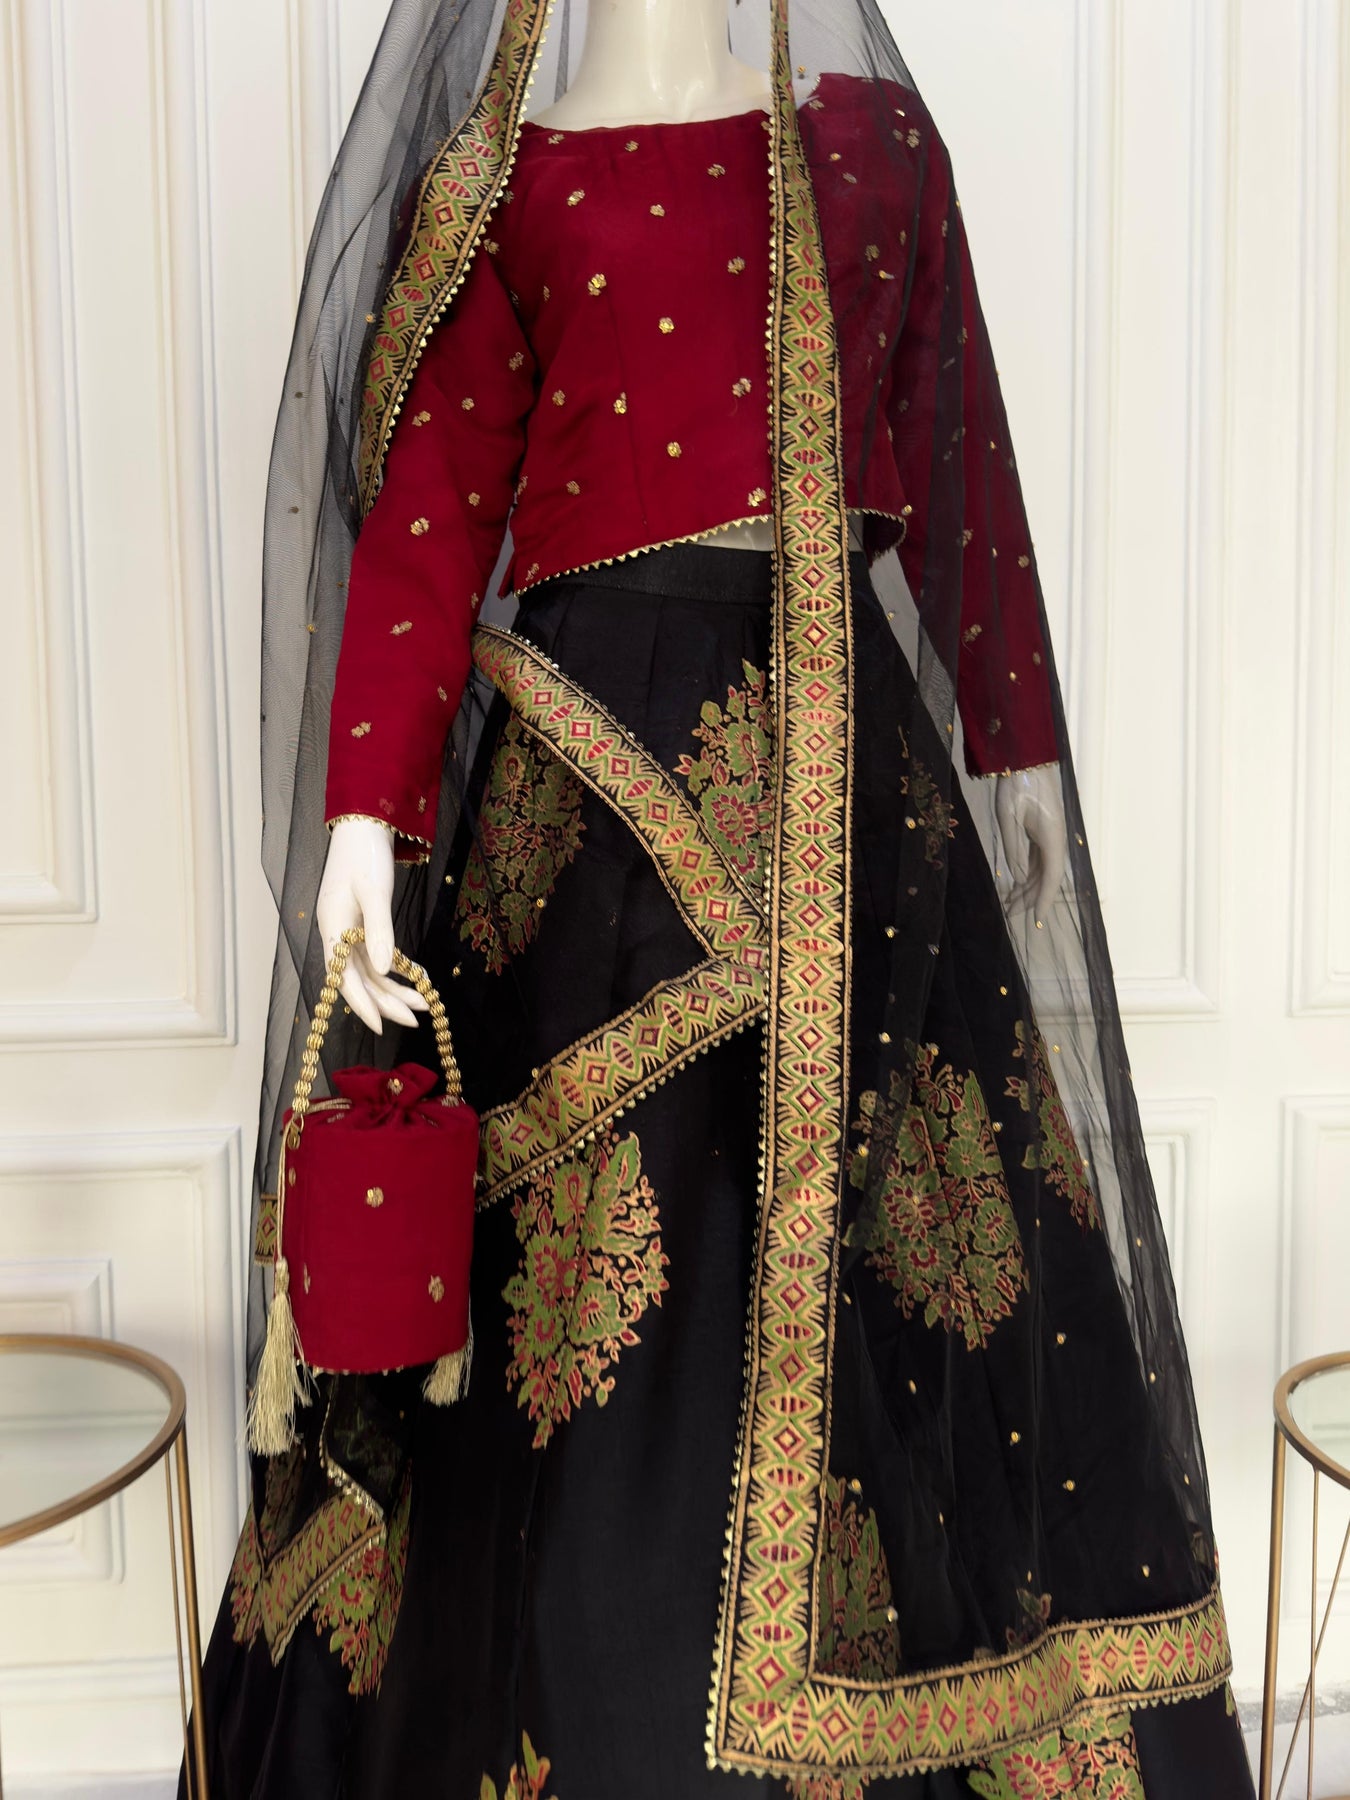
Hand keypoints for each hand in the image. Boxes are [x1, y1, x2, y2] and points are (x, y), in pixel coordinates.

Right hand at [314, 817, 430, 1033]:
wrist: (364, 826)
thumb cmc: (364, 855)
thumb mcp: (374, 891)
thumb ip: (380, 930)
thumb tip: (386, 971)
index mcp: (333, 927)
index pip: (343, 977)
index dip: (361, 1004)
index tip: (381, 1026)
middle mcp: (339, 934)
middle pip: (359, 979)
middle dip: (386, 1001)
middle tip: (414, 1019)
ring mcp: (351, 931)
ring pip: (372, 971)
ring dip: (395, 989)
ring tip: (423, 1005)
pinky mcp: (364, 925)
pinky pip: (378, 957)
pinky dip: (397, 969)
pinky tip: (417, 979)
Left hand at [994, 763, 1067, 923]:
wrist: (1026, 759)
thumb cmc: (1015, 785)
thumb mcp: (1008, 816)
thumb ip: (1014, 848)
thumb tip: (1020, 877)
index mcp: (1052, 838)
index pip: (1051, 878)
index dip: (1044, 901)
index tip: (1036, 921)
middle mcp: (1055, 840)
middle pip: (1045, 878)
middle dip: (1028, 900)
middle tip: (1009, 917)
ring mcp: (1049, 837)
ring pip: (1040, 871)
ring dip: (1026, 889)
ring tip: (1008, 906)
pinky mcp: (1041, 832)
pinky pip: (1036, 860)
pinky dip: (1026, 875)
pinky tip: (1014, 886)